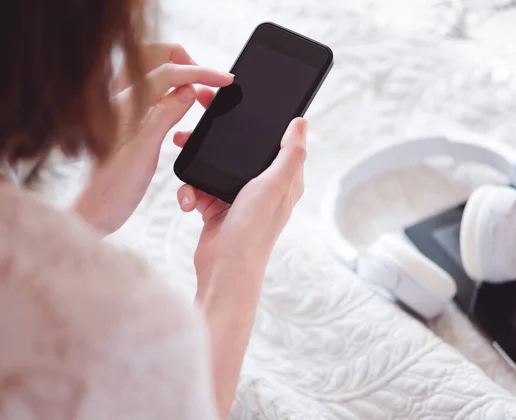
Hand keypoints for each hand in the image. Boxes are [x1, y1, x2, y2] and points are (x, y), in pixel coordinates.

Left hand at [73, 43, 233, 234]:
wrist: (94, 211)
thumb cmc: (112, 188)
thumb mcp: (143, 151)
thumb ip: (164, 115)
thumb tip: (188, 88)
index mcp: (124, 104)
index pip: (168, 72)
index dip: (201, 72)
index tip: (226, 80)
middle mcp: (121, 100)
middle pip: (157, 59)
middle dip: (187, 63)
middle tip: (209, 84)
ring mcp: (124, 109)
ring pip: (156, 74)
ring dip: (180, 76)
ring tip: (200, 92)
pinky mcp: (128, 121)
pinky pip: (154, 93)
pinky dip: (172, 91)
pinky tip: (182, 107)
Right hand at [173, 116, 307, 301]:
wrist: (225, 269)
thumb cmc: (254, 230)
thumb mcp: (275, 185)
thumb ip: (290, 153)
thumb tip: (302, 123)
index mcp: (283, 178)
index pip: (274, 140)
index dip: (258, 120)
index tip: (236, 99)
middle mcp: (262, 186)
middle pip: (239, 150)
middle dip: (217, 138)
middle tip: (197, 120)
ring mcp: (237, 196)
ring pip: (214, 166)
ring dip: (197, 163)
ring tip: (182, 150)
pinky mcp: (216, 207)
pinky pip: (200, 187)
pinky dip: (191, 192)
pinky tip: (189, 201)